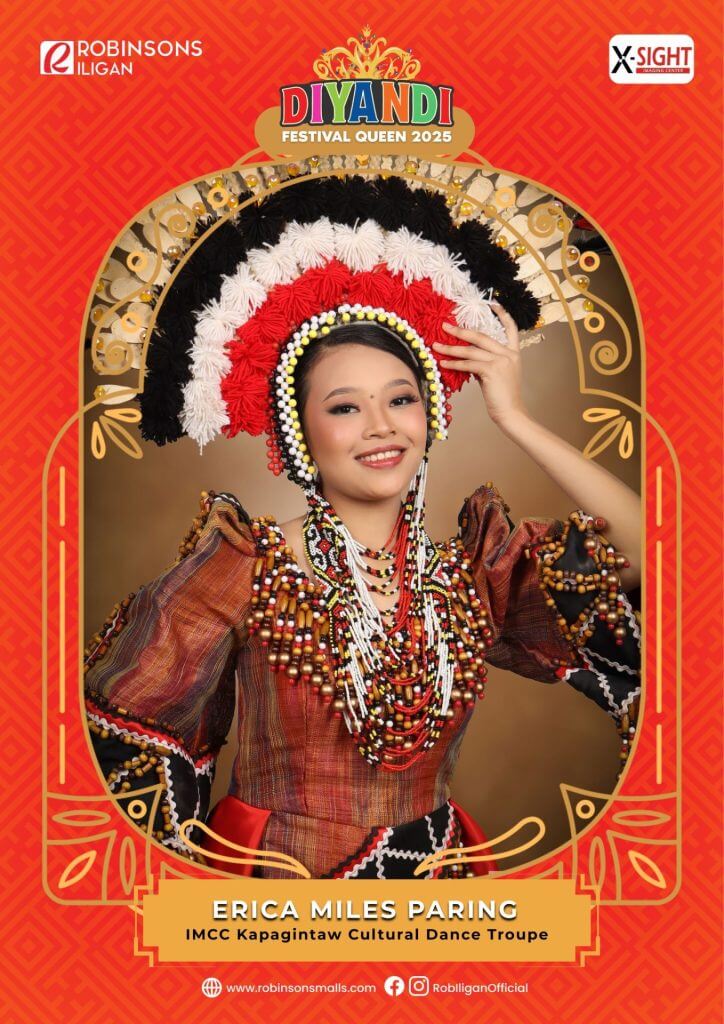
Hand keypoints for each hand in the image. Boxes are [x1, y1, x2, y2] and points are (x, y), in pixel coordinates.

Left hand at [433, 301, 527, 428]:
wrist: (511, 413)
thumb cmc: (503, 397)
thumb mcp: (498, 375)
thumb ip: (487, 362)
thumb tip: (468, 358)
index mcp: (513, 353)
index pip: (511, 328)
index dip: (502, 314)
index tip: (492, 303)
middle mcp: (509, 354)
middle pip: (481, 336)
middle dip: (461, 331)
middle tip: (445, 327)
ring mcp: (501, 361)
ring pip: (471, 350)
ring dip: (451, 348)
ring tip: (436, 346)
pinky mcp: (492, 371)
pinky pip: (468, 364)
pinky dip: (454, 364)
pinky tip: (443, 364)